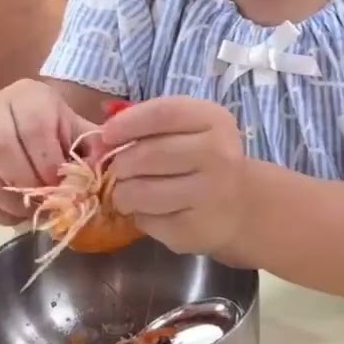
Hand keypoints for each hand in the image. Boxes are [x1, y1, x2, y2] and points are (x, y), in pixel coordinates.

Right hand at [0, 79, 100, 225]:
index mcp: (29, 96)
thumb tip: (95, 177)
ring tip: (28, 210)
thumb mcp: (82, 134)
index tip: (59, 183)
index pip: (33, 126)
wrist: (33, 128)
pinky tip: (9, 215)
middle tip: (41, 198)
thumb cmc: (61, 133)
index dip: (47, 161)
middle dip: (23, 181)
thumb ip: (94, 152)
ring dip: (6, 200)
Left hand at [101, 96, 247, 255]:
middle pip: (147, 155)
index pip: (163, 114)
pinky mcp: (194, 229)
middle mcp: (218, 155)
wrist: (243, 205)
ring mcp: (208, 195)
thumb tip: (101, 136)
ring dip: (122, 193)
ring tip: (128, 193)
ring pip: (139, 192)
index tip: (107, 134)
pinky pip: (147, 221)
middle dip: (121, 164)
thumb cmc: (204, 159)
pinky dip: (139, 216)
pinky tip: (151, 211)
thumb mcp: (190, 129)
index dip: (127, 123)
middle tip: (120, 170)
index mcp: (214, 121)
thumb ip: (151, 124)